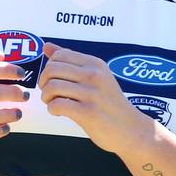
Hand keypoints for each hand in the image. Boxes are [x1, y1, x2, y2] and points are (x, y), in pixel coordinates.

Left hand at [39, 43, 154, 154]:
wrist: (132, 130)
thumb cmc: (109, 104)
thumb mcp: (96, 76)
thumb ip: (71, 61)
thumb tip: (46, 46)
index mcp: (95, 64)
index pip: (58, 55)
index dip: (49, 68)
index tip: (54, 81)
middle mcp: (94, 75)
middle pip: (51, 69)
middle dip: (44, 83)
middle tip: (51, 94)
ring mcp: (92, 94)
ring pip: (52, 87)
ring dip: (46, 97)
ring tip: (54, 104)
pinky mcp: (89, 113)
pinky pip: (57, 104)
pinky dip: (52, 109)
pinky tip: (59, 113)